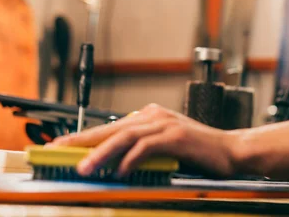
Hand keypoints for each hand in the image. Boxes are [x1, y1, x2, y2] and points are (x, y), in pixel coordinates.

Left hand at [50, 103, 237, 177]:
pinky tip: (120, 172)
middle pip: (111, 128)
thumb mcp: (164, 150)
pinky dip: (131, 160)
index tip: (62, 146)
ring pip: (125, 136)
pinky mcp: (177, 137)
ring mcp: (166, 124)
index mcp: (150, 117)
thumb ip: (141, 151)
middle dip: (81, 140)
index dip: (84, 137)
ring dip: (101, 153)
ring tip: (84, 168)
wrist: (231, 151)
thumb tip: (113, 164)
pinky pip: (147, 147)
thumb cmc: (199, 153)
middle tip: (57, 150)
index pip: (110, 127)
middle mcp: (155, 116)